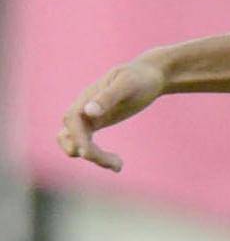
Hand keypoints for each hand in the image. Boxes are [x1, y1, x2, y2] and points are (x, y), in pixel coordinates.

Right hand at [57, 56, 167, 172]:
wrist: (148, 75)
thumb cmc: (139, 78)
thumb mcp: (127, 84)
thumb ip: (108, 97)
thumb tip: (88, 112)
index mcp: (87, 97)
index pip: (71, 120)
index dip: (77, 138)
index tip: (90, 153)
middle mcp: (83, 108)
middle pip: (70, 136)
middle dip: (89, 153)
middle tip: (118, 164)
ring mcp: (87, 116)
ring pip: (75, 143)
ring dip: (93, 158)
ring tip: (119, 165)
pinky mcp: (95, 123)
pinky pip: (86, 143)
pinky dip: (97, 156)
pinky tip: (119, 164)